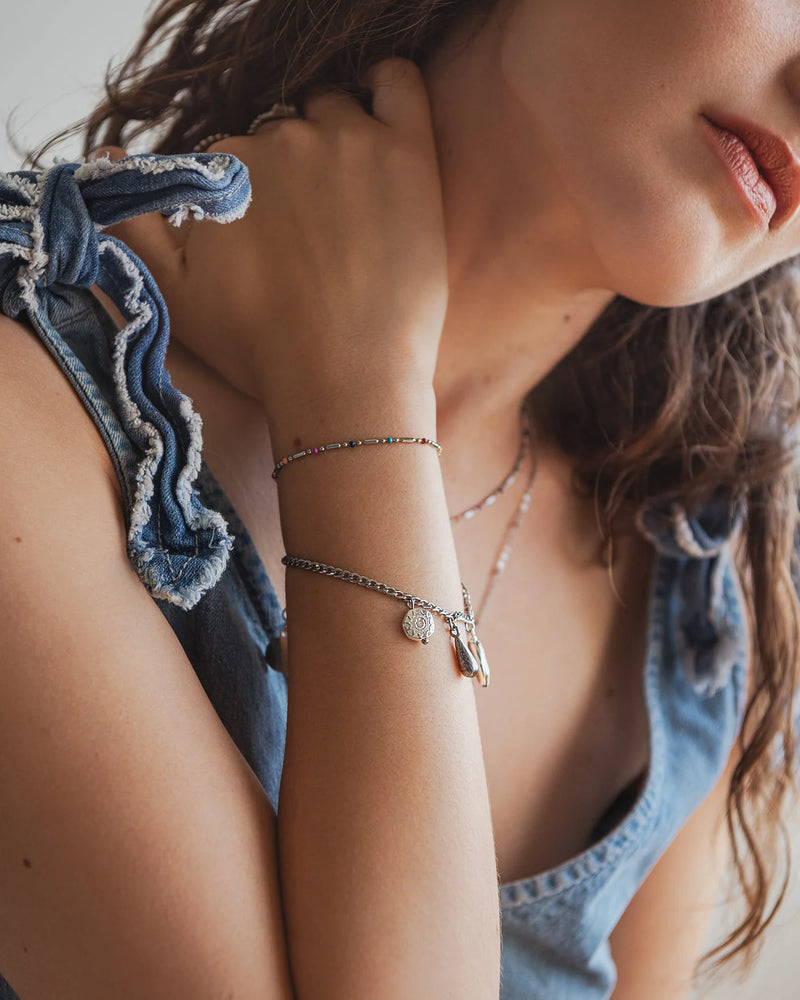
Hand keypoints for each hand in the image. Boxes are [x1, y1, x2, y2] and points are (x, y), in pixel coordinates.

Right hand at [103, 58, 448, 431]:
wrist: (344, 383)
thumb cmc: (258, 347)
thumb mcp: (169, 294)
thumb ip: (131, 221)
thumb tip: (109, 157)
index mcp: (226, 166)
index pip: (234, 156)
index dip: (251, 199)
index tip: (270, 242)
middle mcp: (283, 139)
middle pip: (284, 132)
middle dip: (292, 173)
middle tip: (311, 236)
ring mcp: (350, 141)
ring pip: (334, 111)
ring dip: (335, 140)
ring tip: (348, 205)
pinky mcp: (407, 154)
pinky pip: (398, 82)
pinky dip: (388, 86)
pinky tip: (383, 121)